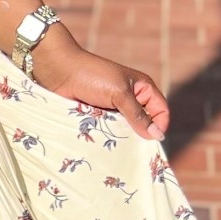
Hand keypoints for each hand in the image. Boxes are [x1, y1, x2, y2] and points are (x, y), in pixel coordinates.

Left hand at [30, 25, 168, 142]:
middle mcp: (131, 99)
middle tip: (132, 148)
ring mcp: (114, 108)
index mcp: (142, 88)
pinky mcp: (99, 116)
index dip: (159, 125)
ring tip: (117, 146)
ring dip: (122, 137)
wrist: (59, 71)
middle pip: (144, 123)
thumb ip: (138, 115)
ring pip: (126, 130)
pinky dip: (108, 137)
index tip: (149, 141)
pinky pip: (109, 131)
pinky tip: (104, 144)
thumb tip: (157, 136)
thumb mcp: (119, 94)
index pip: (161, 111)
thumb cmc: (92, 76)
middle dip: (139, 135)